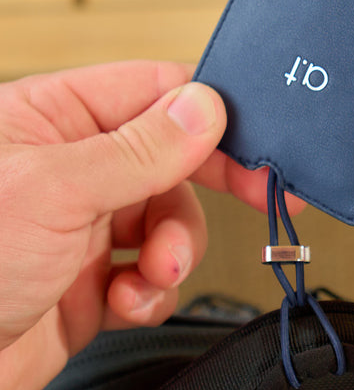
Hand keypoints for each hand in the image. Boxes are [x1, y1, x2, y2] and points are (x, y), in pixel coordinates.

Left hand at [0, 61, 278, 389]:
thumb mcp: (55, 191)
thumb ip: (140, 148)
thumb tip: (205, 108)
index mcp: (54, 118)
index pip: (154, 90)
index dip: (210, 111)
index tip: (254, 138)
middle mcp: (74, 165)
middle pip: (173, 155)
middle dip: (213, 181)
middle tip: (262, 190)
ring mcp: (86, 222)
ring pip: (171, 217)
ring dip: (176, 247)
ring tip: (155, 270)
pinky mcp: (94, 277)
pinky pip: (153, 271)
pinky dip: (152, 289)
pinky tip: (129, 298)